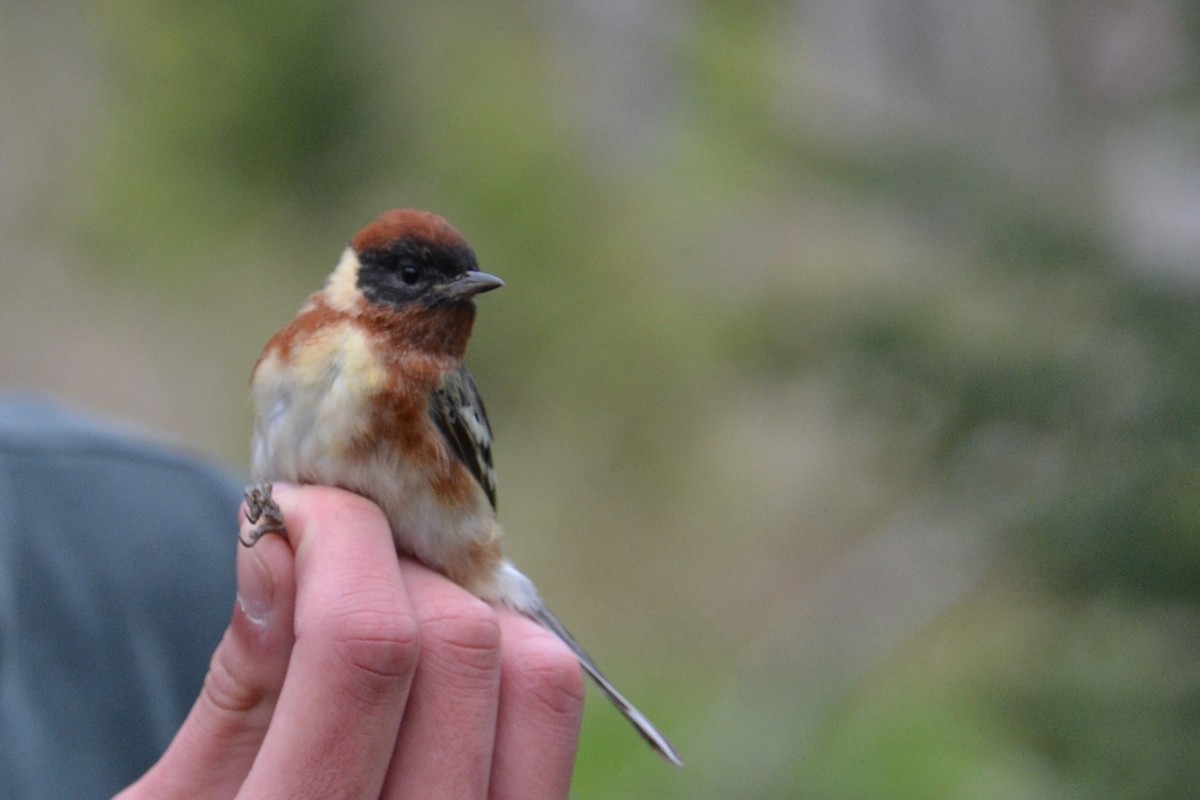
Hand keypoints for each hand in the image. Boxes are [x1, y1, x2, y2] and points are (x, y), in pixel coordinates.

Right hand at [117, 485, 583, 798]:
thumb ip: (240, 683)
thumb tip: (282, 536)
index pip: (368, 648)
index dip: (337, 540)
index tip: (295, 510)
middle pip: (464, 645)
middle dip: (393, 568)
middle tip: (328, 567)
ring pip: (540, 675)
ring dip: (461, 608)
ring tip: (381, 616)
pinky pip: (554, 718)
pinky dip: (503, 657)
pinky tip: (432, 664)